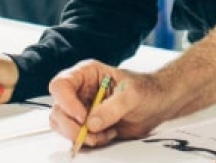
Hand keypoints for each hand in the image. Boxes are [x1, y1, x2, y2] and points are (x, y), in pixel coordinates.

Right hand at [48, 60, 172, 147]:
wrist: (157, 105)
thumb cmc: (147, 90)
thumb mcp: (132, 95)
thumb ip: (112, 108)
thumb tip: (91, 123)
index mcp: (86, 74)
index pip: (60, 85)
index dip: (66, 102)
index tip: (82, 116)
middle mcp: (79, 91)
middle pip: (58, 110)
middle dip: (73, 126)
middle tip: (92, 133)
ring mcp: (81, 108)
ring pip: (62, 125)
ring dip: (81, 135)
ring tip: (103, 133)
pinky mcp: (86, 124)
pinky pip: (75, 136)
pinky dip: (89, 140)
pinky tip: (107, 134)